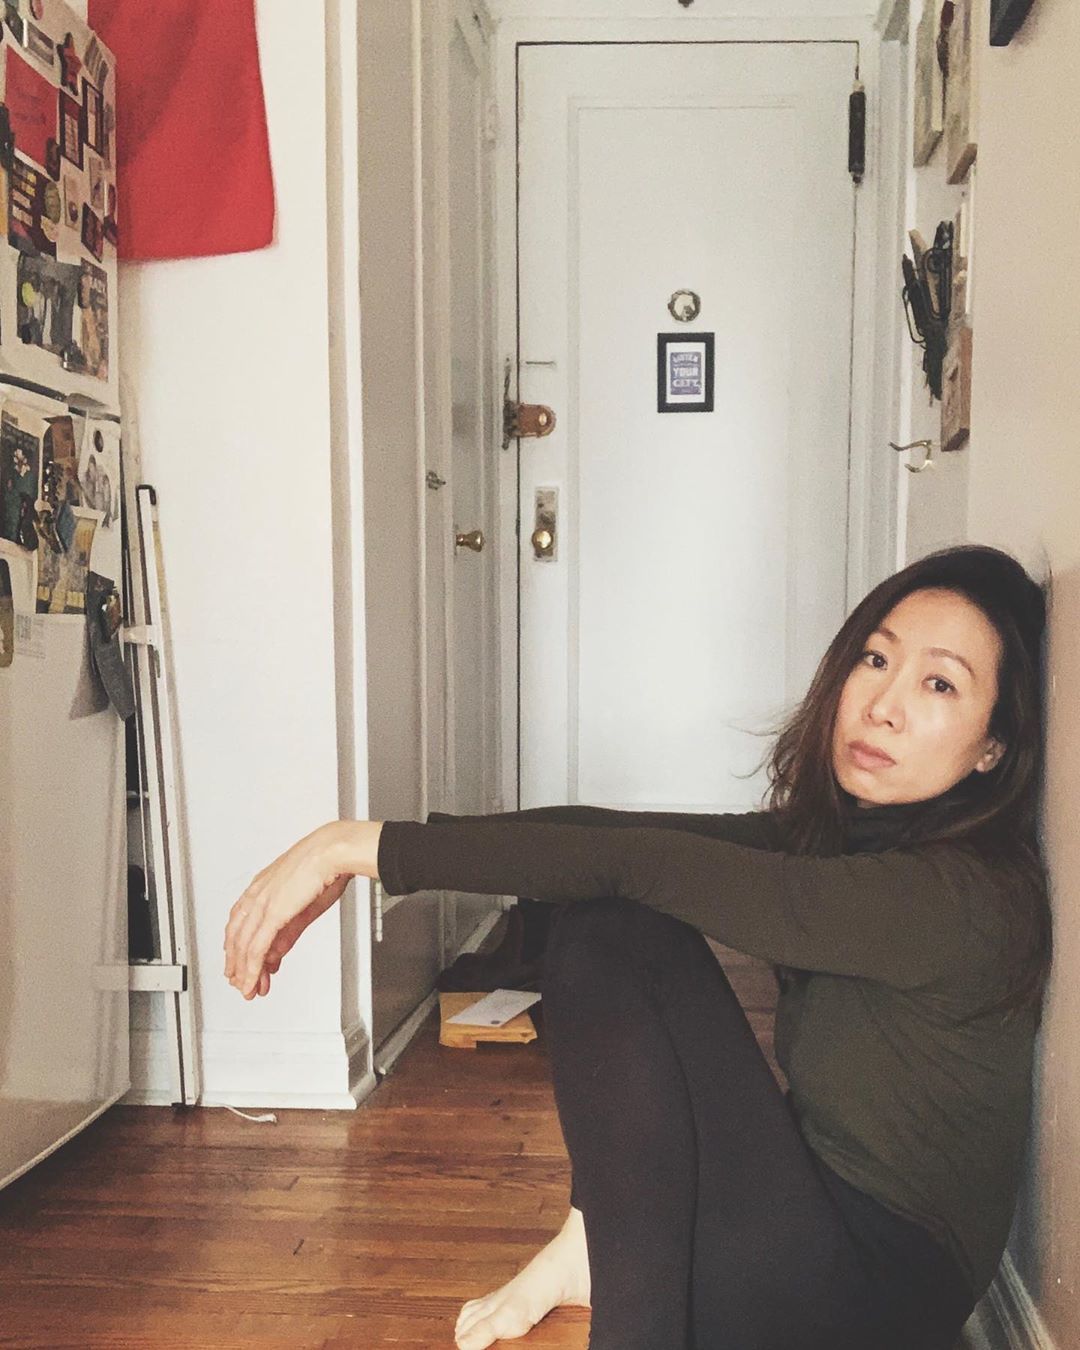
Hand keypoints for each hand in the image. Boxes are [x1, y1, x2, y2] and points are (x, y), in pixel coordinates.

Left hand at [224, 820, 381, 998]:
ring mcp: (262, 903)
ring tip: (247, 990)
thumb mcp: (305, 905)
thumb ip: (288, 931)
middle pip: (237, 936)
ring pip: (243, 946)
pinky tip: (251, 981)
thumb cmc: (327, 867)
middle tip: (241, 982)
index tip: (241, 961)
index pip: (241, 922)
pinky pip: (256, 947)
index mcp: (263, 886)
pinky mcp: (272, 913)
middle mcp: (257, 894)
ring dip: (244, 971)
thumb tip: (277, 950)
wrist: (333, 851)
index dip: (238, 945)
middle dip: (238, 964)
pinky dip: (252, 968)